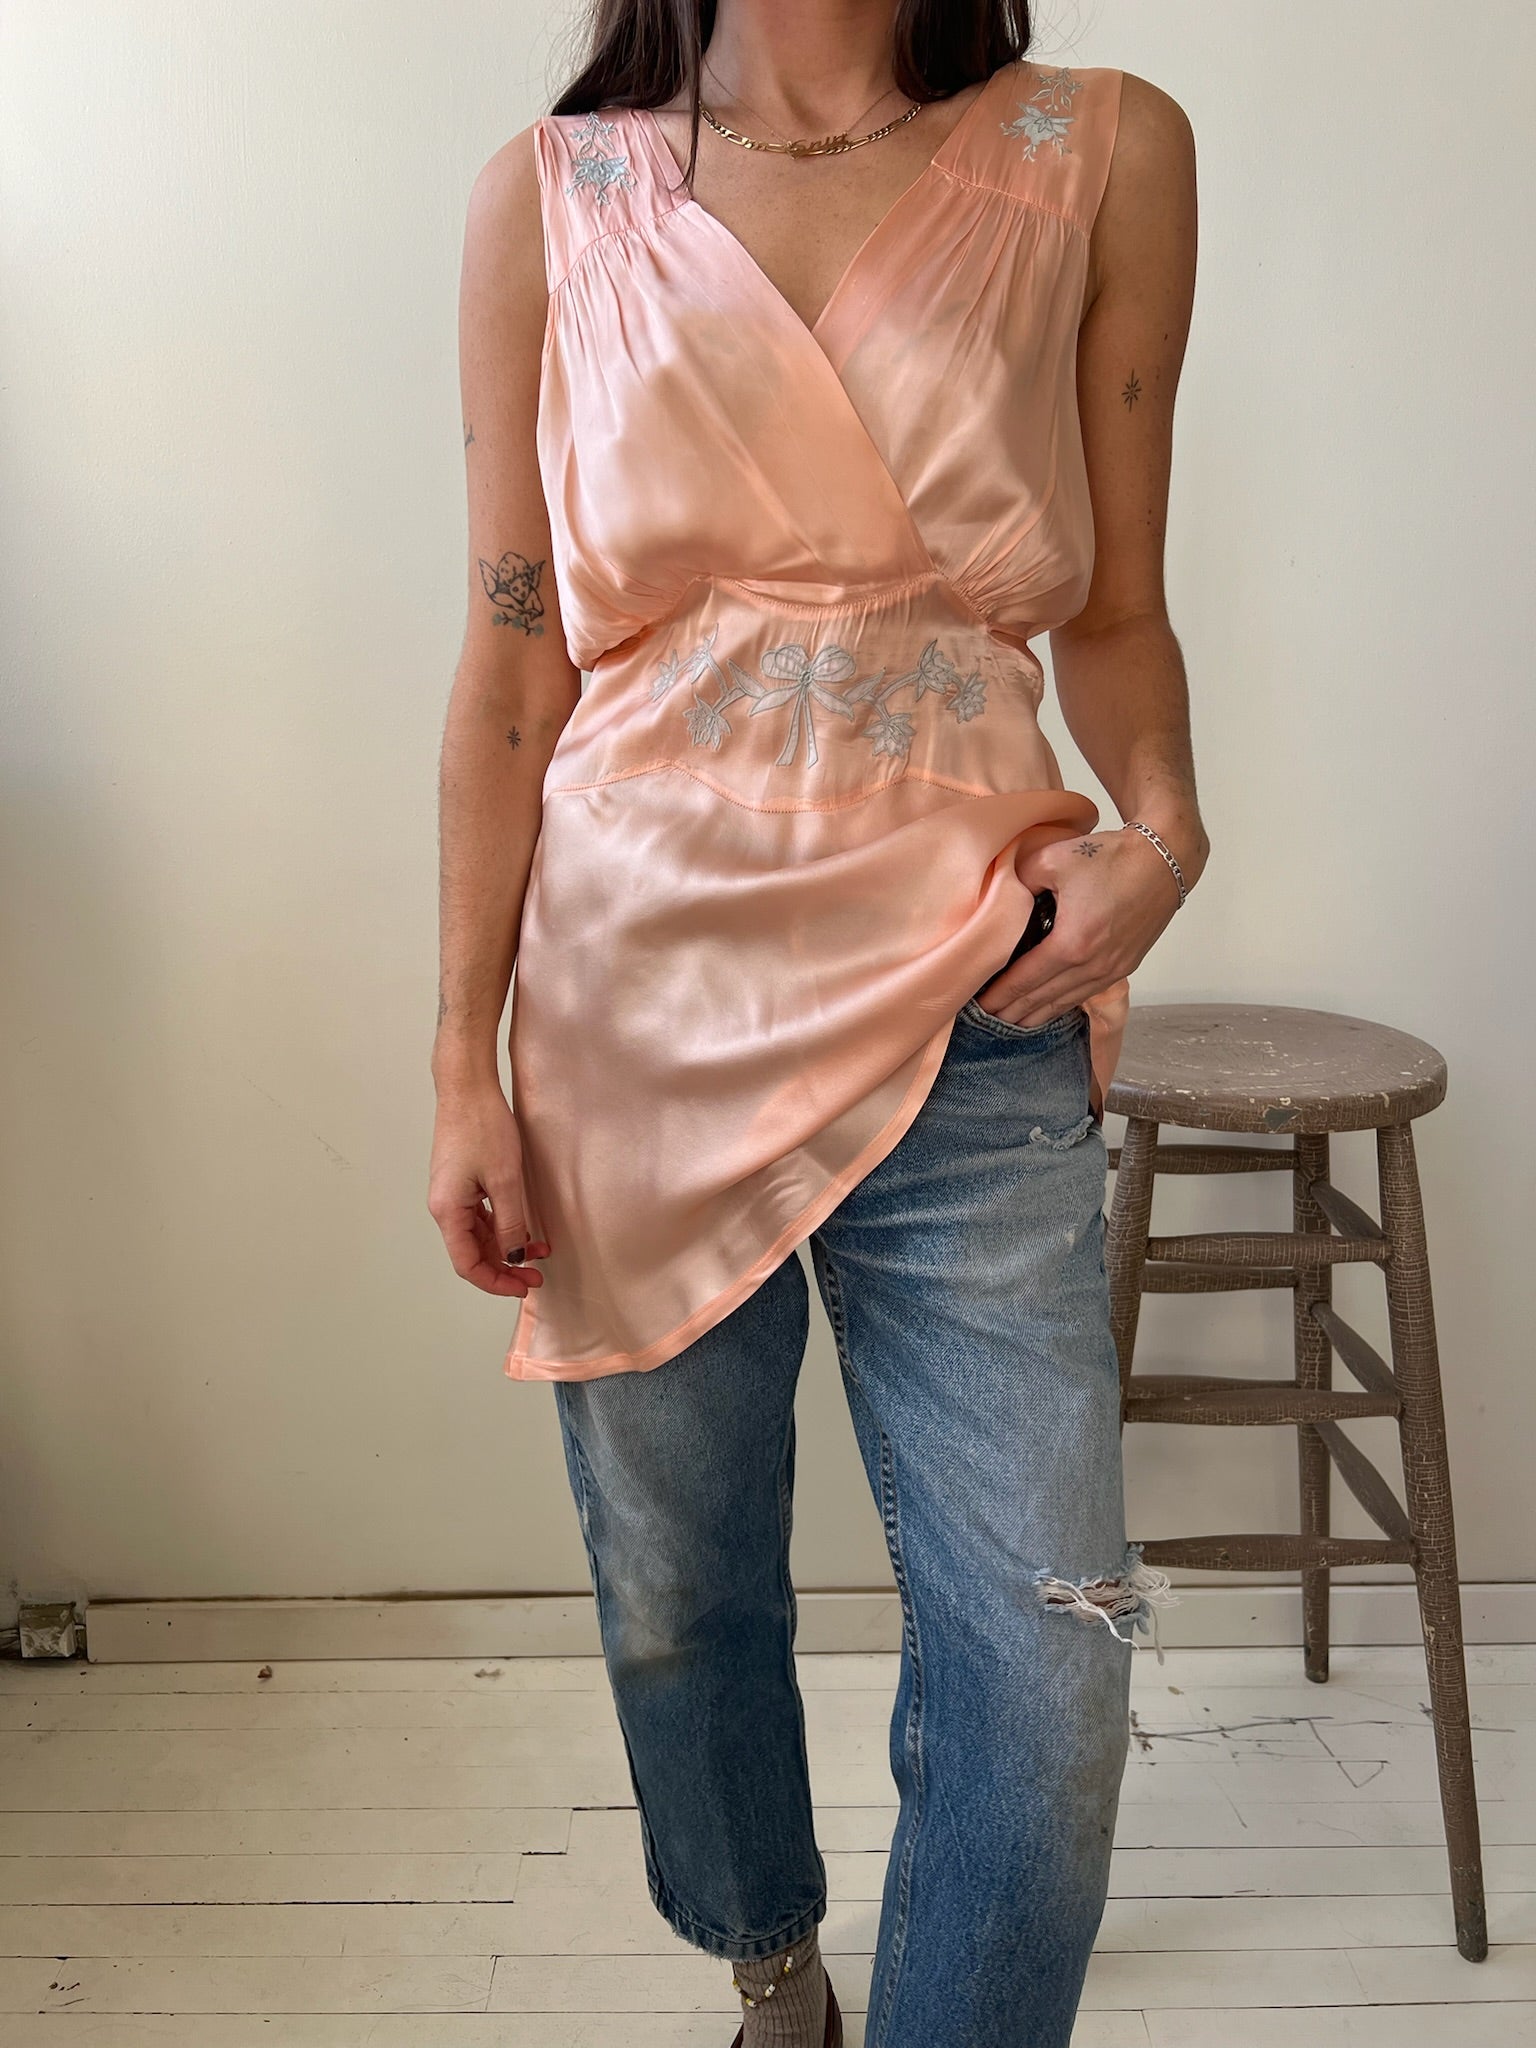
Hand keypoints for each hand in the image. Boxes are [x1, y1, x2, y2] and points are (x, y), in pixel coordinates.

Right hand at [427, 1080, 549, 1296]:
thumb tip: (515, 1256)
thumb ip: (510, 1223)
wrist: (467, 1087)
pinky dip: (502, 1226)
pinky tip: (525, 1228)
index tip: (523, 1286)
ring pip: (478, 1235)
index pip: (467, 1264)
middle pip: (471, 1253)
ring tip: (540, 1250)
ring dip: (507, 1247)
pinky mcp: (461, 1182)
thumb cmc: (482, 1125)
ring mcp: (452, 1194)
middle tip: (536, 1275)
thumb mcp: (505, 1180)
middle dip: (505, 1267)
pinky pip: (480, 1216)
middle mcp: (444, 1206)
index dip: (495, 1281)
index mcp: (448, 1210)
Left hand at [975, 825, 1188, 1028]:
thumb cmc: (1111, 857)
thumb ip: (1019, 881)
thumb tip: (1004, 898)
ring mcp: (1112, 969)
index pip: (1025, 979)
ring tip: (1014, 1022)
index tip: (979, 1004)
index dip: (1000, 995)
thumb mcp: (1053, 859)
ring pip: (1066, 1001)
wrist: (1163, 860)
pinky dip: (1064, 1003)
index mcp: (1072, 943)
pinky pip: (1086, 993)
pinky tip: (1051, 1007)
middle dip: (1013, 1012)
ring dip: (1038, 1014)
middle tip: (988, 1020)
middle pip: (1044, 999)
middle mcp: (1093, 965)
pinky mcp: (1124, 965)